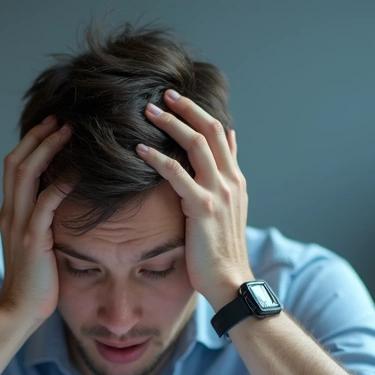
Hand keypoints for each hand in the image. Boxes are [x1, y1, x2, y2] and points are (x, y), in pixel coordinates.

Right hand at [0, 116, 72, 324]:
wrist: (17, 311)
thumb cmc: (34, 284)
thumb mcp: (35, 247)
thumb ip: (42, 225)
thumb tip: (64, 210)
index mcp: (9, 213)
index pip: (14, 168)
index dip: (30, 144)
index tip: (50, 127)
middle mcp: (10, 213)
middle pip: (16, 162)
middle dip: (38, 136)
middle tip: (60, 118)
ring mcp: (19, 224)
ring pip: (27, 174)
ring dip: (48, 149)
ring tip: (69, 133)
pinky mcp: (33, 238)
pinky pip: (46, 202)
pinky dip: (62, 183)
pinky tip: (79, 171)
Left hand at [136, 89, 251, 309]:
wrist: (230, 280)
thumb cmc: (221, 250)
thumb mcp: (230, 209)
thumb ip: (226, 176)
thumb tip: (227, 141)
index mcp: (236, 179)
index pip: (219, 133)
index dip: (198, 112)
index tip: (177, 98)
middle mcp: (231, 180)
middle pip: (209, 130)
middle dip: (185, 108)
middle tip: (161, 94)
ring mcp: (219, 192)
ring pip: (195, 145)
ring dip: (170, 124)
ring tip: (147, 112)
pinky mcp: (203, 207)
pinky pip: (177, 174)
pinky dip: (156, 158)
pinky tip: (138, 150)